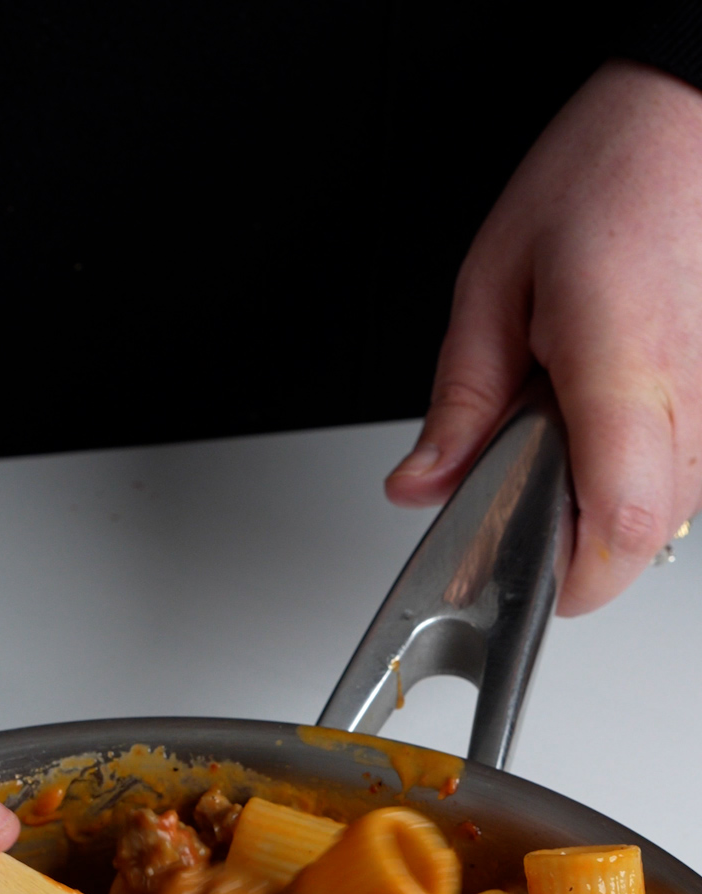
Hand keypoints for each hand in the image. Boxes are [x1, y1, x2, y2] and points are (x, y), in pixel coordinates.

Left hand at [385, 60, 701, 615]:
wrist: (684, 117)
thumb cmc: (605, 174)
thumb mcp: (494, 282)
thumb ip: (457, 402)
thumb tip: (419, 485)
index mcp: (622, 368)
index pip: (617, 528)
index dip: (567, 576)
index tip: (517, 569)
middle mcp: (688, 397)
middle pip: (642, 539)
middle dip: (573, 541)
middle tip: (528, 478)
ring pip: (667, 515)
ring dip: (605, 500)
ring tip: (569, 422)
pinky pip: (684, 476)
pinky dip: (635, 468)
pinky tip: (605, 413)